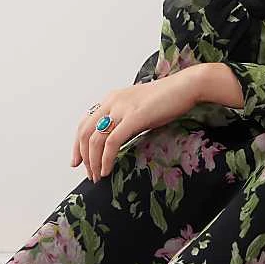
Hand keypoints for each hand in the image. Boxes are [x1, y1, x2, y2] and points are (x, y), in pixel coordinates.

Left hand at [71, 68, 201, 182]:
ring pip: (95, 139)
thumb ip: (127, 119)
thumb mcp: (140, 108)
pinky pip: (112, 142)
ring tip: (98, 176)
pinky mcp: (134, 117)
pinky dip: (106, 159)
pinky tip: (107, 170)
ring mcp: (122, 109)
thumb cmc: (169, 98)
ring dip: (93, 162)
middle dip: (83, 156)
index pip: (85, 123)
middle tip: (88, 174)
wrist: (186, 87)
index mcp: (112, 99)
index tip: (78, 161)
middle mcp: (112, 102)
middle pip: (85, 132)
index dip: (78, 144)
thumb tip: (119, 139)